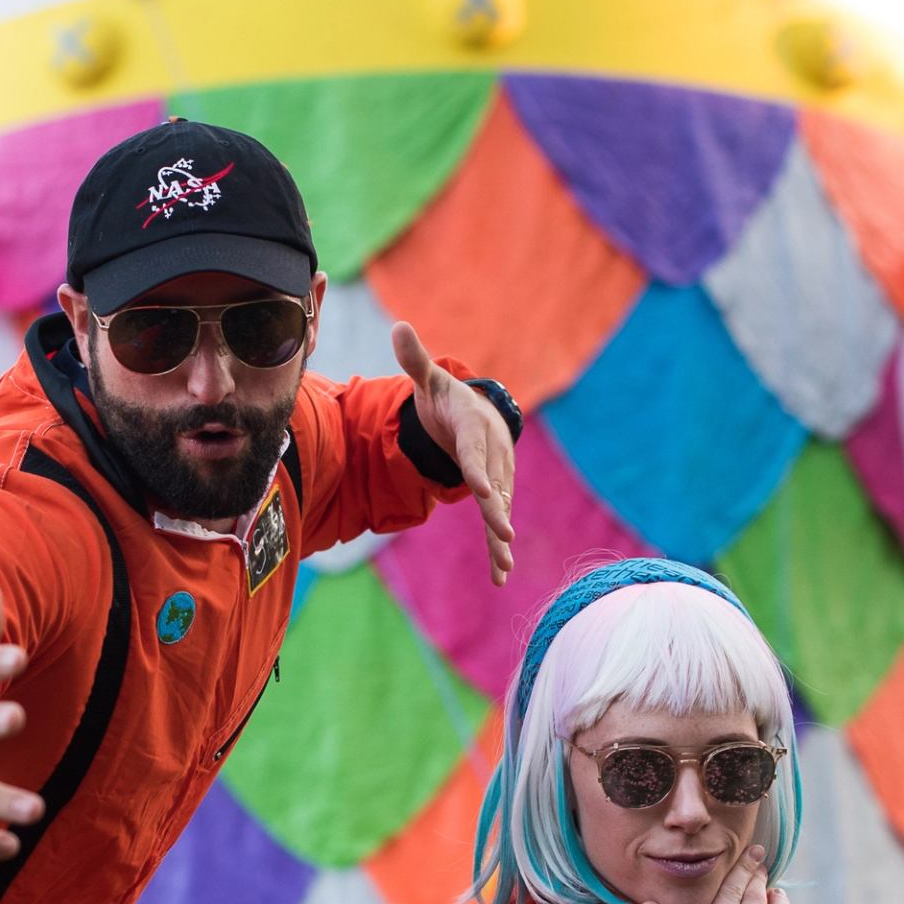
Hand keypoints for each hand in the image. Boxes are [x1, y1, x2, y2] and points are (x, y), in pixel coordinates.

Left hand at [391, 321, 515, 584]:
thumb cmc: (447, 400)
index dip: (479, 470)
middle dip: (498, 512)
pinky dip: (498, 550)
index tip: (485, 490)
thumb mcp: (430, 380)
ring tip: (505, 566)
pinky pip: (496, 525)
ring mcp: (495, 480)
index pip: (475, 452)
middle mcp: (491, 457)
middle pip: (494, 487)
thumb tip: (398, 325)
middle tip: (504, 532)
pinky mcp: (493, 498)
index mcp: (474, 429)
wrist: (478, 416)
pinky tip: (501, 578)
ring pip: (500, 511)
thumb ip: (415, 360)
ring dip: (502, 539)